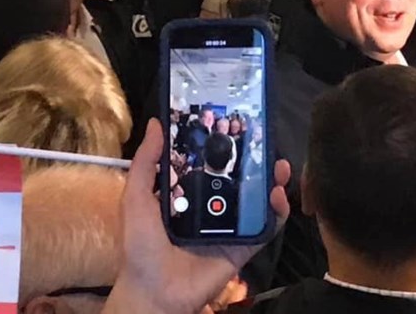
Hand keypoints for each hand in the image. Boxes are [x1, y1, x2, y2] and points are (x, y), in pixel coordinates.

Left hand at [103, 119, 290, 313]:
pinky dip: (277, 212)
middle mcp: (211, 207)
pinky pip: (265, 227)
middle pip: (239, 177)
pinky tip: (278, 196)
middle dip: (256, 160)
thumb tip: (156, 123)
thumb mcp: (136, 198)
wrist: (154, 292)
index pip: (209, 163)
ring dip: (272, 180)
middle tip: (265, 143)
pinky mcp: (244, 245)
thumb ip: (146, 163)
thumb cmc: (141, 246)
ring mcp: (230, 226)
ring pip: (257, 199)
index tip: (236, 124)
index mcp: (187, 194)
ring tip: (279, 166)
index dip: (224, 144)